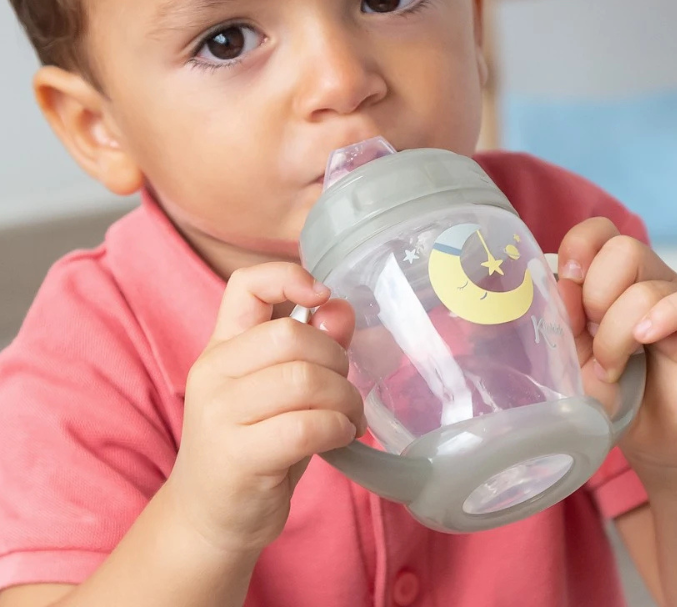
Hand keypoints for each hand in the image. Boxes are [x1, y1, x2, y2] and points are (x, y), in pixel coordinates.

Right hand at [164, 264, 365, 554]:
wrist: (209, 518)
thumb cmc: (256, 444)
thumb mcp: (283, 390)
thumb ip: (312, 347)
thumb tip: (341, 308)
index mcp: (223, 345)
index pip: (246, 285)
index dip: (288, 278)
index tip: (321, 298)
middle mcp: (214, 371)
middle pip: (291, 336)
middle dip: (336, 359)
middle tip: (345, 388)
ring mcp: (219, 414)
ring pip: (304, 380)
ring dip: (345, 398)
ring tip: (348, 417)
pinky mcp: (237, 456)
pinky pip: (306, 426)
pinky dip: (337, 428)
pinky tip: (339, 437)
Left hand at [557, 218, 676, 477]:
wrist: (659, 437)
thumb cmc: (612, 390)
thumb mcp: (573, 355)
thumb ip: (563, 320)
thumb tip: (557, 285)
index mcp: (612, 276)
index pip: (599, 231)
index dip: (578, 248)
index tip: (567, 283)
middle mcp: (648, 279)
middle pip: (622, 248)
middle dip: (594, 296)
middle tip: (590, 339)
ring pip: (645, 286)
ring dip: (616, 333)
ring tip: (611, 367)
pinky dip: (660, 320)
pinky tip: (645, 343)